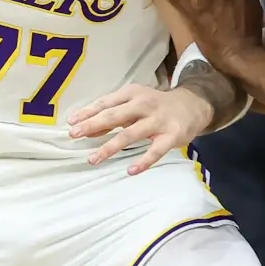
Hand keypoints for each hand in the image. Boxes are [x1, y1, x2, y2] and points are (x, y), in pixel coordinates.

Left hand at [66, 83, 213, 173]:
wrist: (193, 105)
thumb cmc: (156, 106)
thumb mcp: (134, 103)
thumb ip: (112, 115)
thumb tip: (86, 128)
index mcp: (132, 93)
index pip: (106, 103)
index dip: (87, 112)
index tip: (71, 123)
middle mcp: (144, 104)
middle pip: (114, 116)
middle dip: (92, 125)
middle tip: (74, 135)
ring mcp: (158, 121)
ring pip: (130, 135)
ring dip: (109, 147)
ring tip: (93, 159)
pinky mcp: (171, 136)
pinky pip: (155, 151)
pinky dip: (142, 162)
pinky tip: (130, 171)